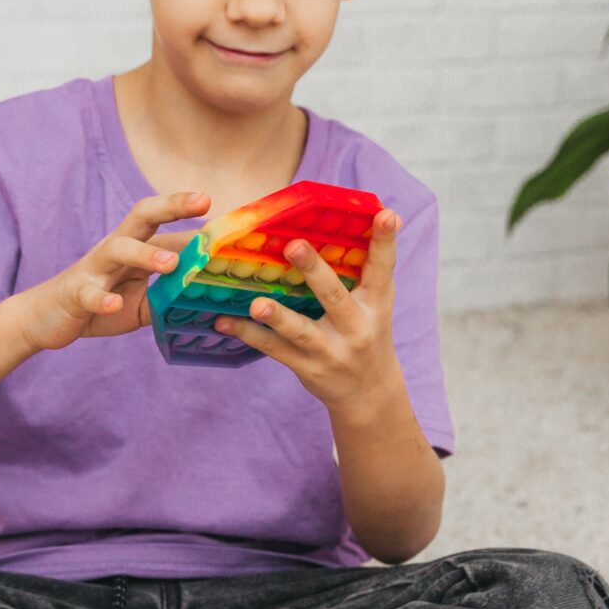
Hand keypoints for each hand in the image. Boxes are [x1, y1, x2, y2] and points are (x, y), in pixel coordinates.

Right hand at [13, 191, 208, 351]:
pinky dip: (101, 298)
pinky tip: (113, 304)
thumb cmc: (102, 301)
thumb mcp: (143, 299)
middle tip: (202, 201)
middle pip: (142, 216)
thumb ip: (172, 294)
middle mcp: (116, 249)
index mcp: (136, 247)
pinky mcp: (76, 293)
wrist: (47, 317)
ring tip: (170, 264)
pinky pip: (89, 293)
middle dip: (172, 205)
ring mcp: (95, 269)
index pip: (167, 224)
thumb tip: (211, 295)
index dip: (196, 219)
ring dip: (144, 254)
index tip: (230, 216)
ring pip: (118, 249)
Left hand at [216, 208, 407, 415]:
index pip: (382, 267)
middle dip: (314, 271)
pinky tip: (224, 321)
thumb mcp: (376, 302)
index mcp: (375, 303)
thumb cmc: (368, 333)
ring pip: (300, 330)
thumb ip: (371, 266)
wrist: (369, 394)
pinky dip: (248, 334)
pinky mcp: (307, 367)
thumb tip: (378, 214)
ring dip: (277, 316)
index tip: (384, 214)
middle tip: (294, 246)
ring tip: (256, 303)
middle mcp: (356, 326)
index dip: (383, 240)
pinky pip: (274, 349)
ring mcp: (330, 350)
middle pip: (334, 296)